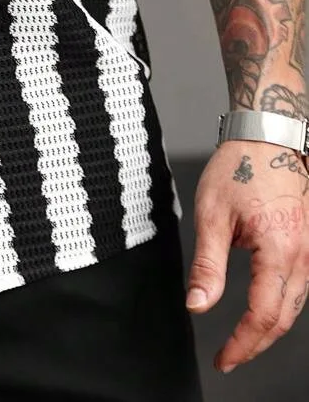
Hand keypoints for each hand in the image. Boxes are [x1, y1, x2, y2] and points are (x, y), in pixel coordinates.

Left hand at [186, 139, 308, 372]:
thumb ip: (207, 266)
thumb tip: (198, 305)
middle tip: (229, 357)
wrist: (266, 137)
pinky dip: (282, 305)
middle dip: (256, 344)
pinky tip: (264, 310)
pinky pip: (300, 286)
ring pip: (295, 305)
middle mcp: (304, 255)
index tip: (224, 359)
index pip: (263, 316)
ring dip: (270, 328)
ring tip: (242, 340)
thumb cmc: (239, 167)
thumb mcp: (211, 215)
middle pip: (284, 318)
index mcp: (279, 251)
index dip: (243, 344)